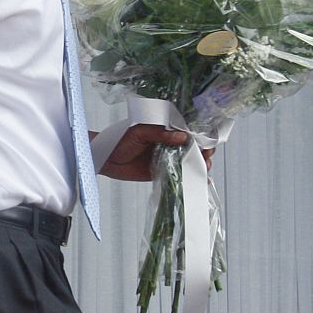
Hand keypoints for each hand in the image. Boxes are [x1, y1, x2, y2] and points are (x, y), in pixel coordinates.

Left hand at [92, 123, 211, 181]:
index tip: (208, 143)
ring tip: (204, 169)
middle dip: (203, 152)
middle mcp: (169, 143)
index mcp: (165, 130)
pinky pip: (178, 175)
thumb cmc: (120, 140)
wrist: (105, 158)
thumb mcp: (139, 132)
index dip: (200, 136)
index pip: (188, 131)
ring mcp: (166, 158)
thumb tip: (183, 136)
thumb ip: (160, 133)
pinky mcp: (161, 173)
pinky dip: (189, 178)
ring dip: (199, 165)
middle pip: (192, 147)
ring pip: (188, 161)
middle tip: (206, 157)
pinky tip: (200, 182)